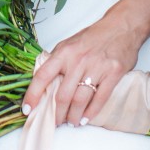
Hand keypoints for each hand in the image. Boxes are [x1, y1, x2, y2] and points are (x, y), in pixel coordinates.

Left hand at [22, 8, 142, 126]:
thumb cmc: (93, 37)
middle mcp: (78, 60)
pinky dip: (91, 112)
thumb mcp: (69, 44)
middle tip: (56, 122)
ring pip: (80, 100)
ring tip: (71, 122)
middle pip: (63, 95)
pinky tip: (85, 118)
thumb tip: (45, 82)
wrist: (121, 27)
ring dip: (74, 116)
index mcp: (63, 53)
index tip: (27, 109)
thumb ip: (58, 61)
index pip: (42, 76)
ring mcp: (96, 68)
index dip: (33, 95)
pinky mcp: (113, 74)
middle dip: (57, 113)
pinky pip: (100, 99)